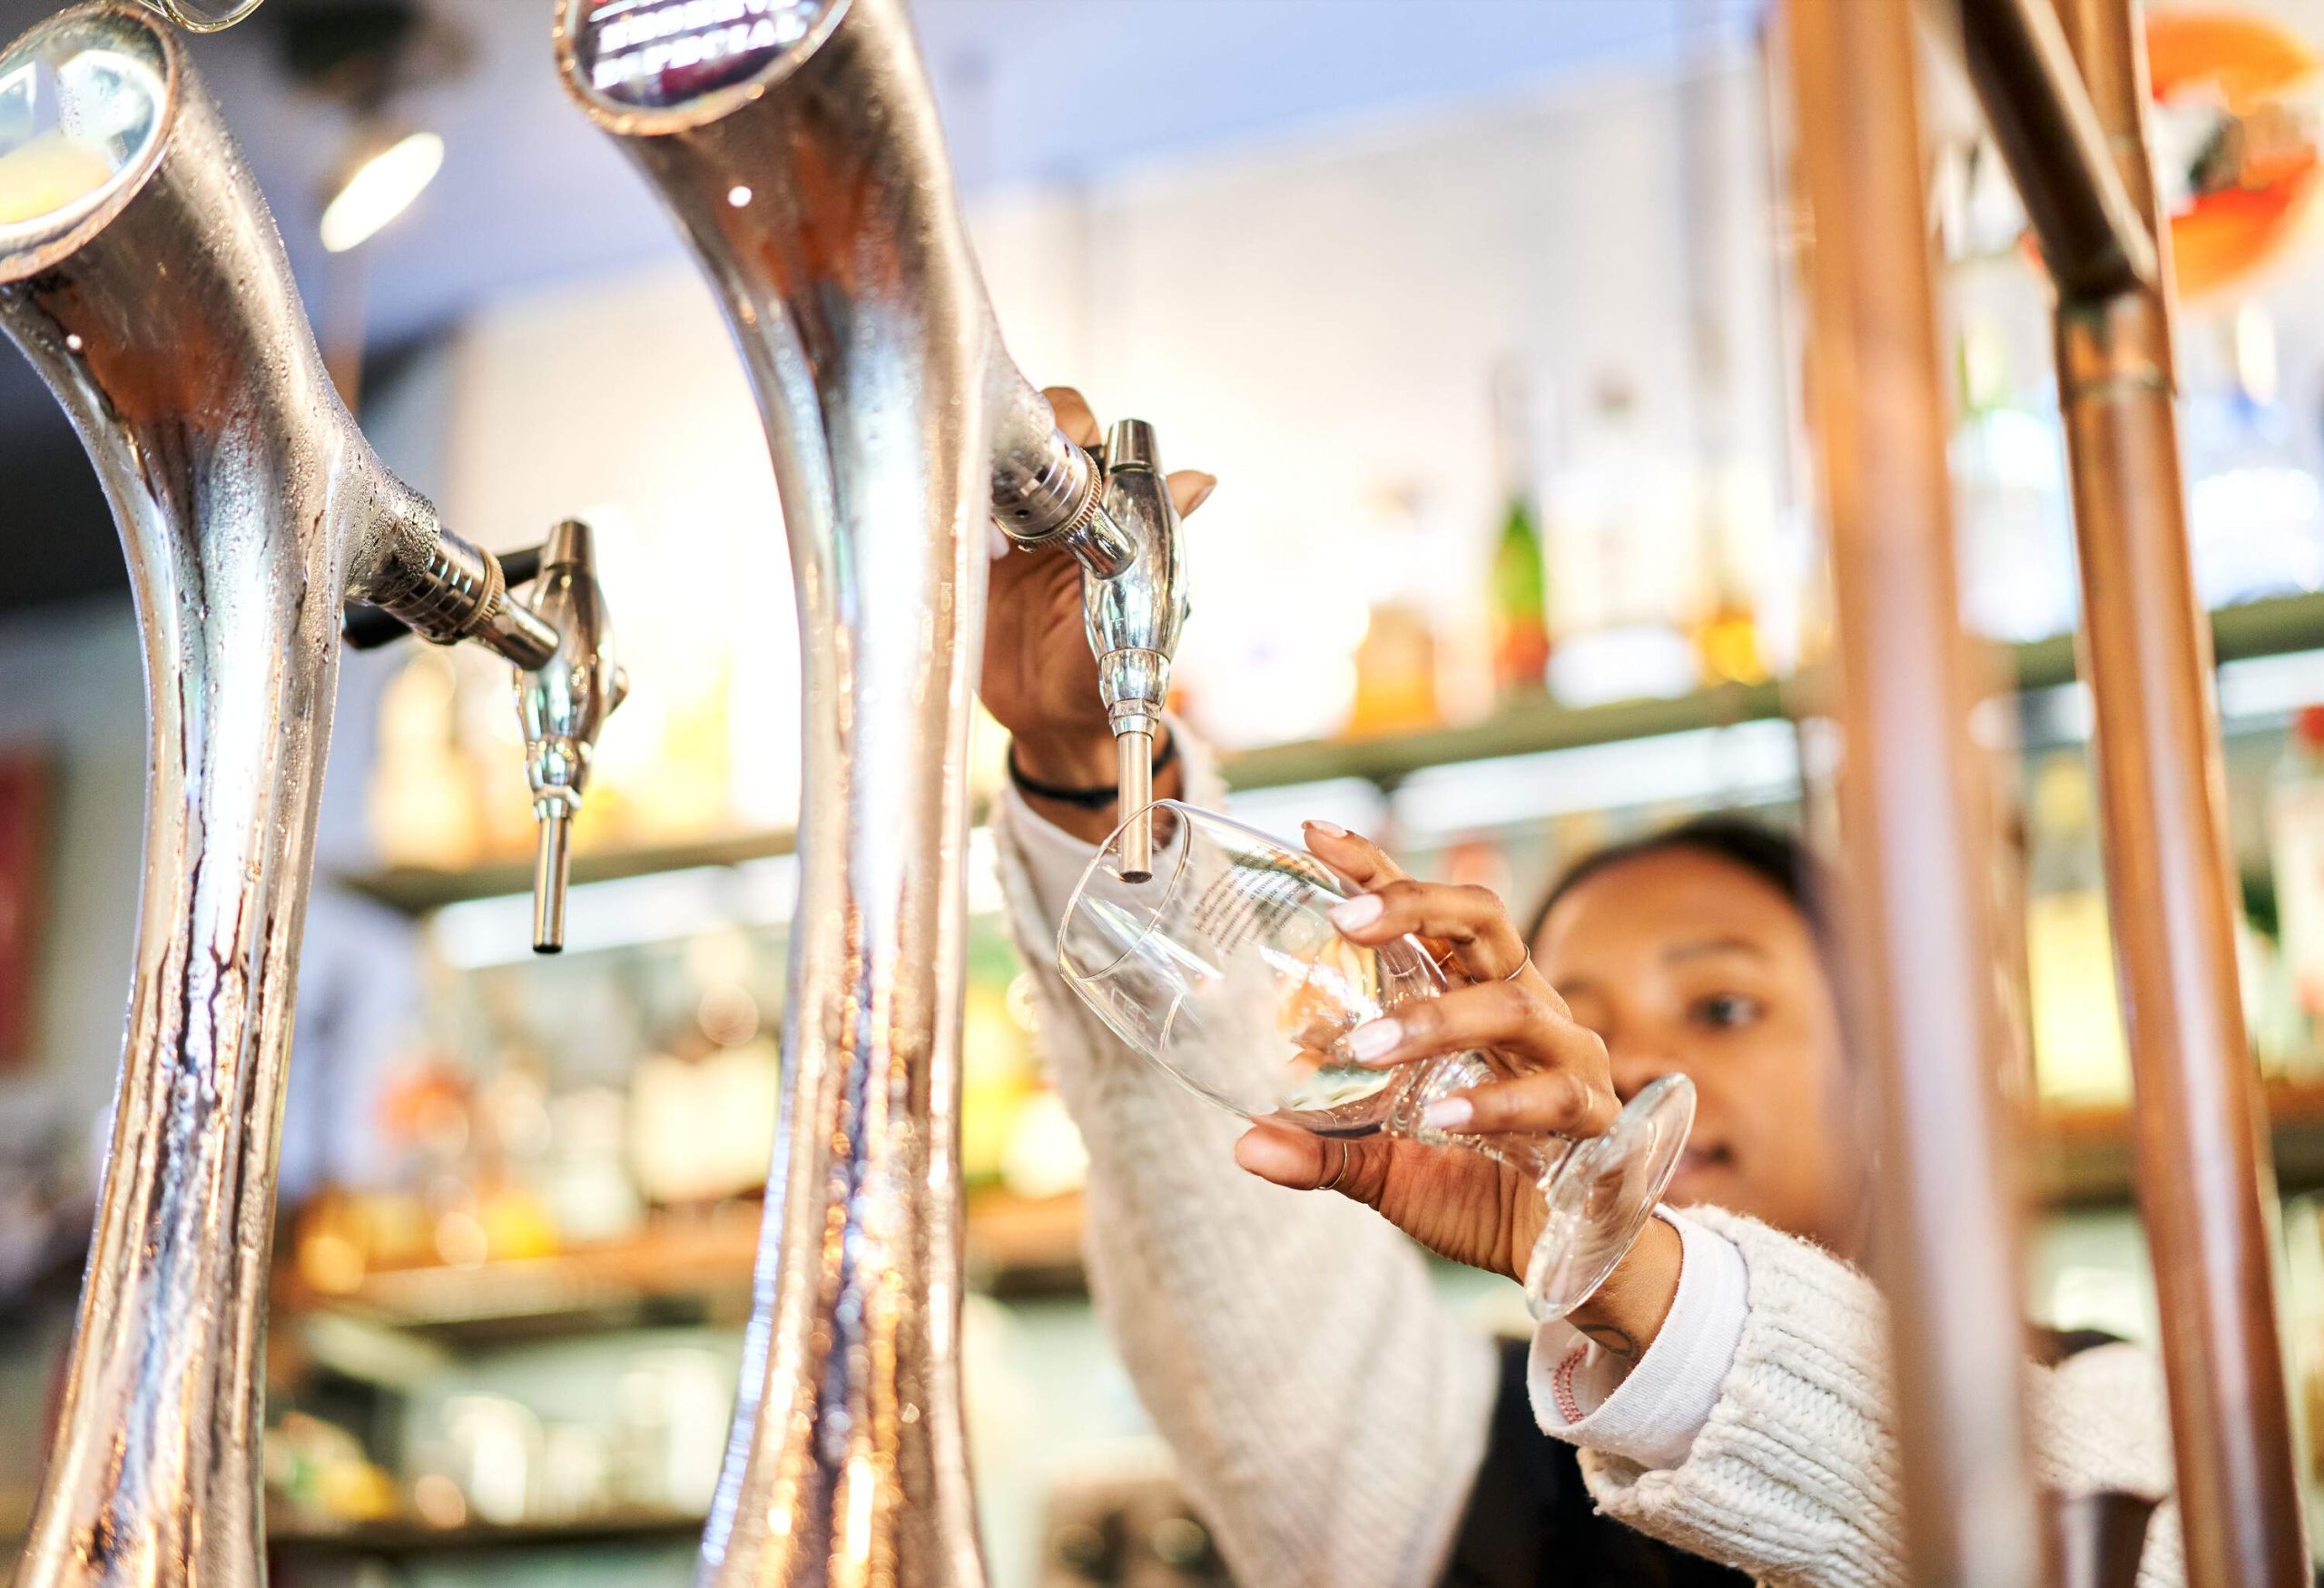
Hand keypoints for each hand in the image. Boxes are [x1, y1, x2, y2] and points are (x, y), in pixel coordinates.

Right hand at [980, 387, 1213, 835]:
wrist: (1052, 722)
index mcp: (1102, 507)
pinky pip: (947, 513)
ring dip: (985, 477)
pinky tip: (973, 550)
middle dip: (1021, 443)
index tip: (1065, 443)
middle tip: (1021, 482)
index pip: (1086, 432)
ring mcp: (1003, 527)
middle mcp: (1054, 505)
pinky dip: (951, 514)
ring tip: (999, 535)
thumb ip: (1158, 540)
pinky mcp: (964, 554)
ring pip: (984, 464)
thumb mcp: (1138, 609)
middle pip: (1028, 434)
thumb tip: (1201, 480)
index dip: (1073, 424)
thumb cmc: (1105, 667)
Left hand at [1234, 824, 1681, 1355]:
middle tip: (1346, 921)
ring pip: (1516, 1006)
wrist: (1569, 1259)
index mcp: (1475, 1001)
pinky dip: (1494, 1103)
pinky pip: (1550, 1096)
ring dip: (1438, 1020)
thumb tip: (1245, 1144)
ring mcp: (1568, 1058)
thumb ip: (1325, 1153)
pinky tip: (1442, 1120)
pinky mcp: (1596, 1118)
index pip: (1430, 918)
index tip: (1313, 834)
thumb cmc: (1480, 1191)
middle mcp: (1528, 1012)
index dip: (1379, 871)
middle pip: (1486, 923)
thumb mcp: (1389, 1171)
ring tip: (1370, 1049)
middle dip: (1418, 907)